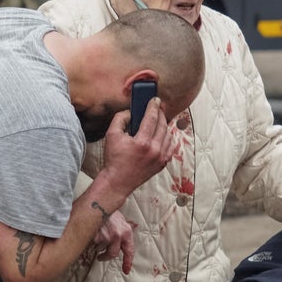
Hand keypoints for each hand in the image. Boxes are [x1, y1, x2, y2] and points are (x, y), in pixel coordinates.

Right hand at [88, 210, 136, 273]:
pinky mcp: (95, 237)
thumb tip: (135, 226)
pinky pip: (91, 244)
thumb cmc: (110, 210)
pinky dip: (90, 241)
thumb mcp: (121, 217)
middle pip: (112, 254)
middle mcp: (118, 236)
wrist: (99, 202)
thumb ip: (127, 225)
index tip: (126, 270)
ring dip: (97, 245)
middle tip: (101, 257)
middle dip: (106, 256)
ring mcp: (106, 237)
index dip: (128, 262)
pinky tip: (90, 233)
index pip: (129, 251)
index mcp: (126, 233)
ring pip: (100, 249)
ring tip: (96, 234)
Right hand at [97, 97, 173, 212]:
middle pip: (163, 125)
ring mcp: (161, 158)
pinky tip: (161, 134)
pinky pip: (170, 146)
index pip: (152, 118)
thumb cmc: (114, 159)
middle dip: (160, 114)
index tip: (155, 99)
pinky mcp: (163, 163)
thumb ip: (120, 119)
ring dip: (164, 125)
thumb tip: (130, 112)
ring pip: (169, 135)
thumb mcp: (111, 135)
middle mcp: (154, 150)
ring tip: (158, 121)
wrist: (118, 181)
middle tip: (157, 107)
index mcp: (142, 142)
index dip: (153, 106)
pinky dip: (167, 138)